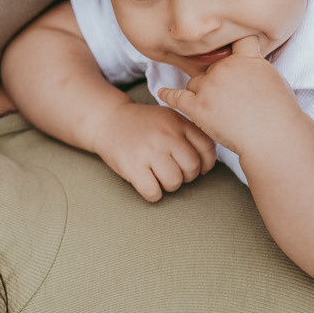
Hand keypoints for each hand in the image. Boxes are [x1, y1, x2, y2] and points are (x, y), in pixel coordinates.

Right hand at [90, 101, 219, 202]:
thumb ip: (189, 134)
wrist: (107, 120)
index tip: (197, 168)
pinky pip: (154, 193)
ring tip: (158, 176)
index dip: (205, 164)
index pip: (206, 148)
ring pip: (174, 183)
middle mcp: (166, 136)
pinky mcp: (132, 167)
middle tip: (172, 171)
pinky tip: (147, 183)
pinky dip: (153, 194)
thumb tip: (206, 165)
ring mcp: (149, 151)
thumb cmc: (141, 125)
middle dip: (185, 176)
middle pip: (191, 169)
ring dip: (168, 185)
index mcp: (178, 122)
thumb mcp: (168, 118)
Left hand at [157, 36, 301, 156]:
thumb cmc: (280, 113)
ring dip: (201, 92)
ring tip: (218, 110)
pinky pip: (176, 97)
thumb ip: (255, 68)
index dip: (233, 44)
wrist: (273, 136)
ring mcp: (209, 87)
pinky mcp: (198, 106)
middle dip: (217, 80)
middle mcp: (225, 68)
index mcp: (246, 59)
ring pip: (195, 82)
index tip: (226, 43)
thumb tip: (246, 66)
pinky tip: (162, 92)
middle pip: (211, 67)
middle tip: (231, 99)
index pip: (237, 40)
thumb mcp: (274, 79)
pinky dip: (168, 95)